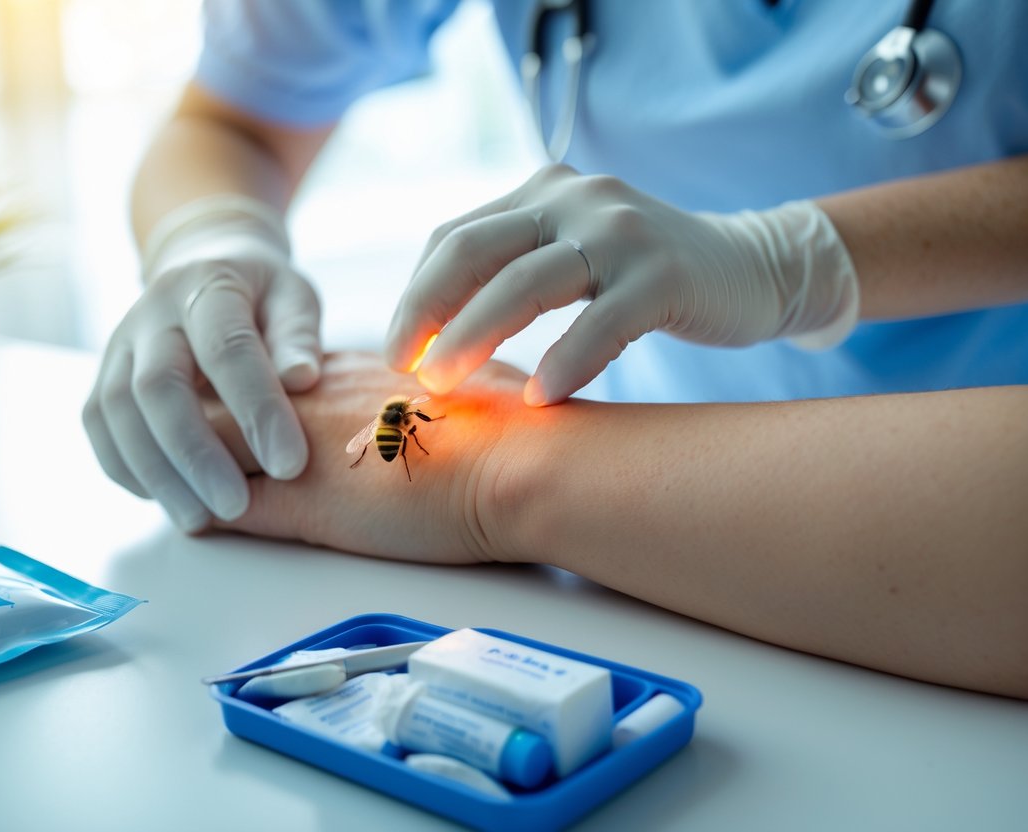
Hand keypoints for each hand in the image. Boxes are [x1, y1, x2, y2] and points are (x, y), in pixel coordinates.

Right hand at [83, 206, 320, 531]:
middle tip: (236, 506)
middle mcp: (151, 314)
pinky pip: (99, 427)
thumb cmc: (263, 296)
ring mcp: (118, 345)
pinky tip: (167, 502)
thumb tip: (300, 378)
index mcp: (207, 286)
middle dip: (196, 453)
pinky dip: (129, 470)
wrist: (205, 270)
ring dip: (157, 474)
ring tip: (201, 520)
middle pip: (157, 386)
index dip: (257, 409)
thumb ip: (297, 337)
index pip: (227, 348)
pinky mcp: (103, 377)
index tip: (291, 464)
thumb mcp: (294, 299)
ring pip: (117, 412)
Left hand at [203, 352, 530, 564]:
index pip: (271, 373)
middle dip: (196, 415)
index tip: (229, 403)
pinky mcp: (303, 505)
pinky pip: (229, 506)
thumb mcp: (467, 384)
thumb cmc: (514, 426)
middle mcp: (315, 397)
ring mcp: (304, 448)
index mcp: (351, 369)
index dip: (246, 390)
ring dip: (187, 463)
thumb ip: (437, 386)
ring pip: (211, 446)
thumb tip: (456, 396)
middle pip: (224, 396)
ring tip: (167, 478)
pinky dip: (206, 511)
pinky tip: (193, 520)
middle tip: (171, 435)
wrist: (522, 460)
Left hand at [384, 164, 857, 405]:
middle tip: (404, 371)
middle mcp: (574, 198)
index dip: (415, 297)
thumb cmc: (643, 279)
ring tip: (444, 387)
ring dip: (474, 338)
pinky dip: (566, 362)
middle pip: (474, 252)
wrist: (752, 267)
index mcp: (541, 193)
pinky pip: (601, 322)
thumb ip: (511, 276)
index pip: (454, 240)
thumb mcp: (571, 258)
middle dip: (426, 314)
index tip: (397, 353)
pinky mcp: (665, 273)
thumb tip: (430, 342)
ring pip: (525, 284)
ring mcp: (621, 231)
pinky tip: (539, 399)